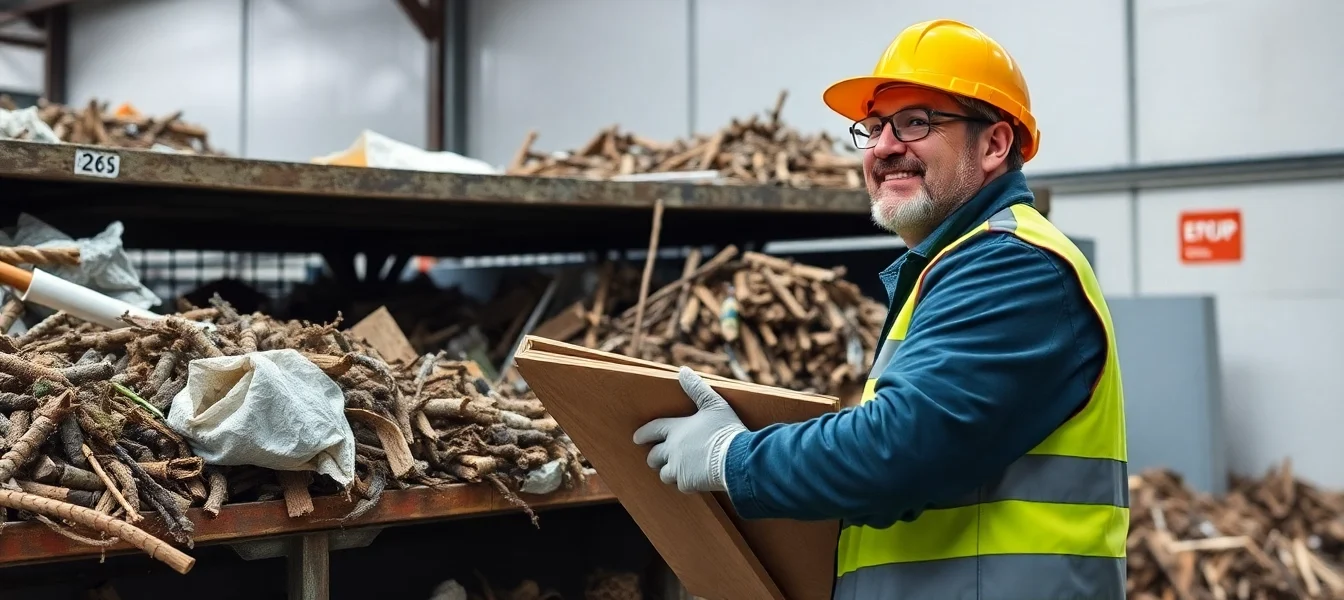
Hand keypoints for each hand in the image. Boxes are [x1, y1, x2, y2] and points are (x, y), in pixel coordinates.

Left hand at [633, 367, 746, 492]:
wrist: (736, 459)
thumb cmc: (726, 430)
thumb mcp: (714, 404)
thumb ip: (697, 389)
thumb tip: (683, 371)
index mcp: (676, 429)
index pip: (653, 430)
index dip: (644, 434)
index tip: (636, 438)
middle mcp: (672, 449)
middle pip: (654, 456)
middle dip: (654, 457)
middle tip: (656, 459)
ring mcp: (678, 468)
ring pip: (664, 473)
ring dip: (668, 471)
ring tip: (676, 470)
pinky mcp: (687, 483)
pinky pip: (680, 485)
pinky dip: (685, 482)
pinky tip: (693, 479)